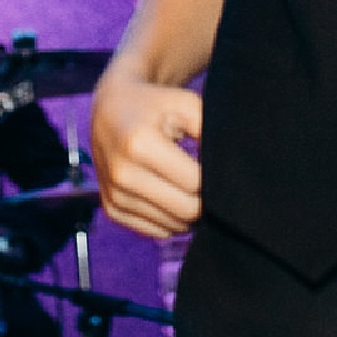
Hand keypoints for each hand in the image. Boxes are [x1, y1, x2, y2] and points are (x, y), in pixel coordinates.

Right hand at [90, 69, 203, 238]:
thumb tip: (228, 170)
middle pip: (186, 210)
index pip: (195, 183)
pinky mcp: (111, 210)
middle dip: (203, 199)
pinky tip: (168, 194)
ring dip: (187, 211)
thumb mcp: (184, 104)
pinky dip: (169, 219)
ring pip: (172, 225)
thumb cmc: (155, 105)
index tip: (212, 165)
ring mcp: (114, 195)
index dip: (211, 177)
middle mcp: (122, 174)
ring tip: (186, 184)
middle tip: (205, 180)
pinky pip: (155, 231)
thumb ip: (209, 132)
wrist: (109, 110)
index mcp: (140, 144)